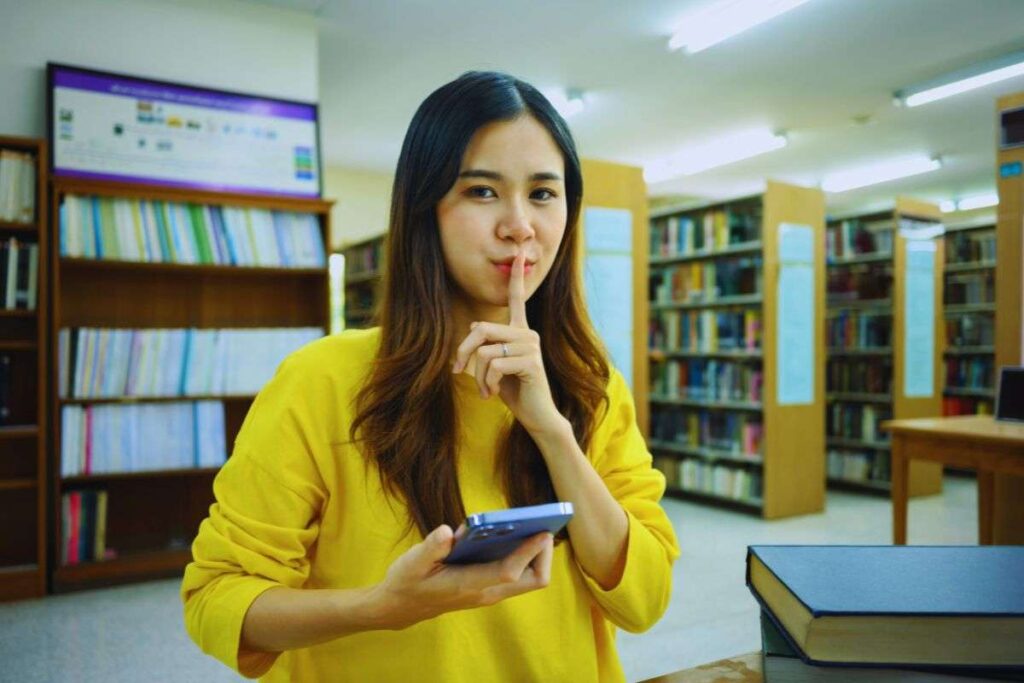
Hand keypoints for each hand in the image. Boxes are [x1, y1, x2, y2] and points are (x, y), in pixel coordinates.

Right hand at [371, 524, 552, 629]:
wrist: (402, 606)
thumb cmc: (408, 581)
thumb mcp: (412, 562)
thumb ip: (431, 547)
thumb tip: (448, 531)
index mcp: (468, 585)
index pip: (508, 572)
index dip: (528, 552)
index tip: (542, 531)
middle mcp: (486, 591)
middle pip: (533, 579)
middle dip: (543, 554)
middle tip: (542, 525)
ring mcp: (490, 591)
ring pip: (529, 577)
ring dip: (537, 553)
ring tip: (534, 523)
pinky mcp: (489, 586)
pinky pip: (519, 573)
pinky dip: (525, 554)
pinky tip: (515, 531)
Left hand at [451, 252, 568, 437]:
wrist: (537, 416)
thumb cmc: (514, 391)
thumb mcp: (494, 367)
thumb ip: (486, 346)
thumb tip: (474, 328)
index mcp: (519, 331)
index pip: (516, 299)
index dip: (517, 277)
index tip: (521, 253)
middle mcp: (528, 333)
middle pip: (481, 329)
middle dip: (463, 352)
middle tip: (458, 371)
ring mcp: (531, 347)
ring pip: (484, 351)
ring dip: (477, 376)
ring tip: (485, 389)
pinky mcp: (531, 362)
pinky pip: (494, 366)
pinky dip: (487, 383)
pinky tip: (493, 393)